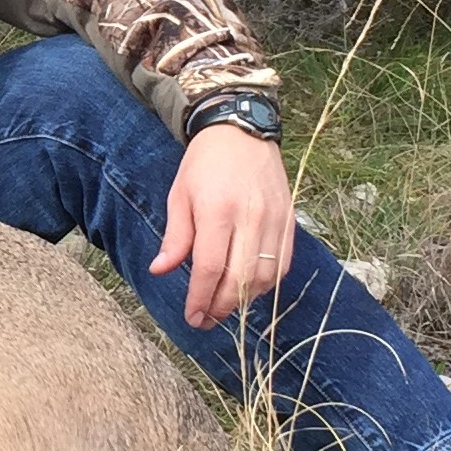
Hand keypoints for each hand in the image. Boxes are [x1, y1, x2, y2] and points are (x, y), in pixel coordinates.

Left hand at [149, 125, 297, 329]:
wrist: (242, 131)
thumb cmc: (205, 163)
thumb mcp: (180, 195)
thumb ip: (175, 237)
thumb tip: (160, 270)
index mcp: (218, 211)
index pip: (211, 268)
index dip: (200, 298)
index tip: (192, 316)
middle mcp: (251, 218)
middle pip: (240, 279)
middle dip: (222, 307)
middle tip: (206, 320)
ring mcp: (275, 220)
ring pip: (265, 277)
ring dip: (245, 299)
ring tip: (224, 306)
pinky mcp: (290, 221)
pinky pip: (282, 264)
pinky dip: (267, 284)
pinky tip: (248, 288)